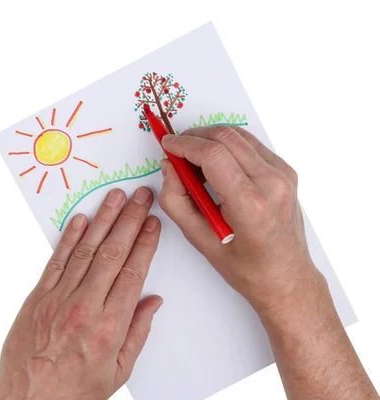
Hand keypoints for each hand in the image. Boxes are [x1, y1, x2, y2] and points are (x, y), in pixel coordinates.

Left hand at [0, 188, 161, 399]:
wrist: (27, 399)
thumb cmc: (74, 390)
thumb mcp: (118, 372)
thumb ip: (137, 333)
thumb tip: (152, 301)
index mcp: (109, 327)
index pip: (133, 273)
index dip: (145, 244)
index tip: (154, 223)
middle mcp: (84, 307)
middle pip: (112, 254)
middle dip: (130, 220)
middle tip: (141, 196)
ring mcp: (58, 299)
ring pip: (86, 250)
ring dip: (103, 220)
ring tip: (116, 197)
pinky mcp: (38, 297)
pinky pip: (57, 261)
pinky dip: (69, 238)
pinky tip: (82, 219)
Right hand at [159, 126, 322, 311]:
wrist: (285, 277)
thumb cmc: (246, 267)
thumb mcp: (200, 239)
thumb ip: (176, 200)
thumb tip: (169, 167)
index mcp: (251, 205)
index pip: (213, 155)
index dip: (184, 144)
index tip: (167, 144)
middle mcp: (272, 184)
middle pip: (225, 137)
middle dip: (194, 137)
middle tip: (176, 151)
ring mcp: (283, 175)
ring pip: (238, 135)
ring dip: (211, 139)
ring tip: (195, 161)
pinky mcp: (286, 171)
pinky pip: (251, 145)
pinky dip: (228, 147)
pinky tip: (216, 166)